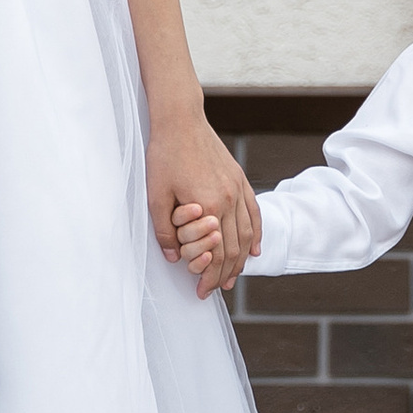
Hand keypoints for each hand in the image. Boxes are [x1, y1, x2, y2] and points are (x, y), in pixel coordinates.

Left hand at [149, 112, 258, 296]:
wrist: (181, 121)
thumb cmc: (165, 155)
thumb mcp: (156, 195)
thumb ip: (165, 230)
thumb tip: (174, 257)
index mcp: (208, 207)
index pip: (215, 254)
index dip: (209, 277)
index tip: (202, 291)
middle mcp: (228, 200)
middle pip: (234, 249)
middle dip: (225, 274)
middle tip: (217, 290)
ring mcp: (237, 189)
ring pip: (247, 234)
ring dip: (242, 260)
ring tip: (234, 276)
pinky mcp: (239, 179)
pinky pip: (254, 212)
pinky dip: (256, 234)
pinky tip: (254, 249)